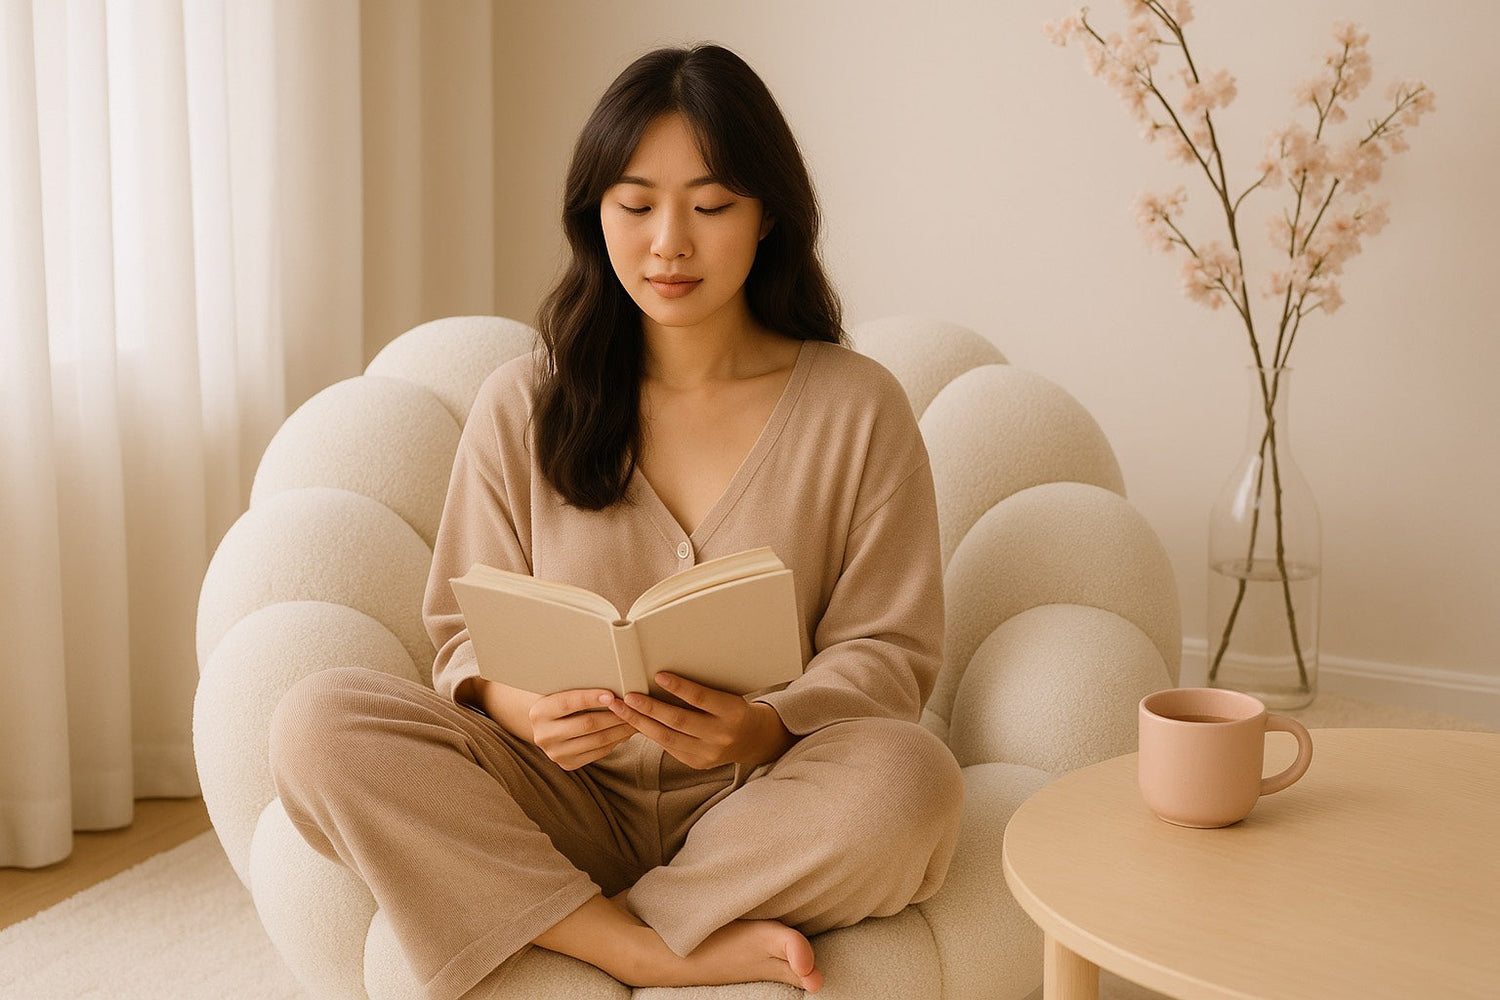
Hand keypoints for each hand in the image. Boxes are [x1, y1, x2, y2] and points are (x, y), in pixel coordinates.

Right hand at [529, 689, 635, 770]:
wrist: (545, 726)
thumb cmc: (559, 702)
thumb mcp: (559, 692)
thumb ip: (577, 689)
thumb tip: (611, 686)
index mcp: (539, 712)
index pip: (568, 703)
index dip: (591, 698)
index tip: (612, 695)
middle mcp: (544, 735)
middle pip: (586, 724)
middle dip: (614, 715)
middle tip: (633, 707)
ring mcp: (555, 753)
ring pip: (596, 741)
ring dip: (620, 730)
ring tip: (636, 720)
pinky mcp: (568, 764)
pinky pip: (598, 752)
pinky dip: (615, 741)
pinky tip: (626, 732)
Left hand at [604, 673, 793, 769]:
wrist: (752, 739)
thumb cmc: (733, 708)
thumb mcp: (727, 695)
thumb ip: (701, 691)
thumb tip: (663, 677)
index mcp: (733, 712)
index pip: (702, 699)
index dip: (679, 687)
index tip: (658, 676)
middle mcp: (722, 735)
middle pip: (679, 721)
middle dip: (649, 708)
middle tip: (627, 696)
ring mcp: (709, 753)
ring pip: (667, 737)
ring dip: (641, 722)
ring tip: (621, 709)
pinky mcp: (697, 763)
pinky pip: (668, 747)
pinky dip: (650, 733)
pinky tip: (634, 723)